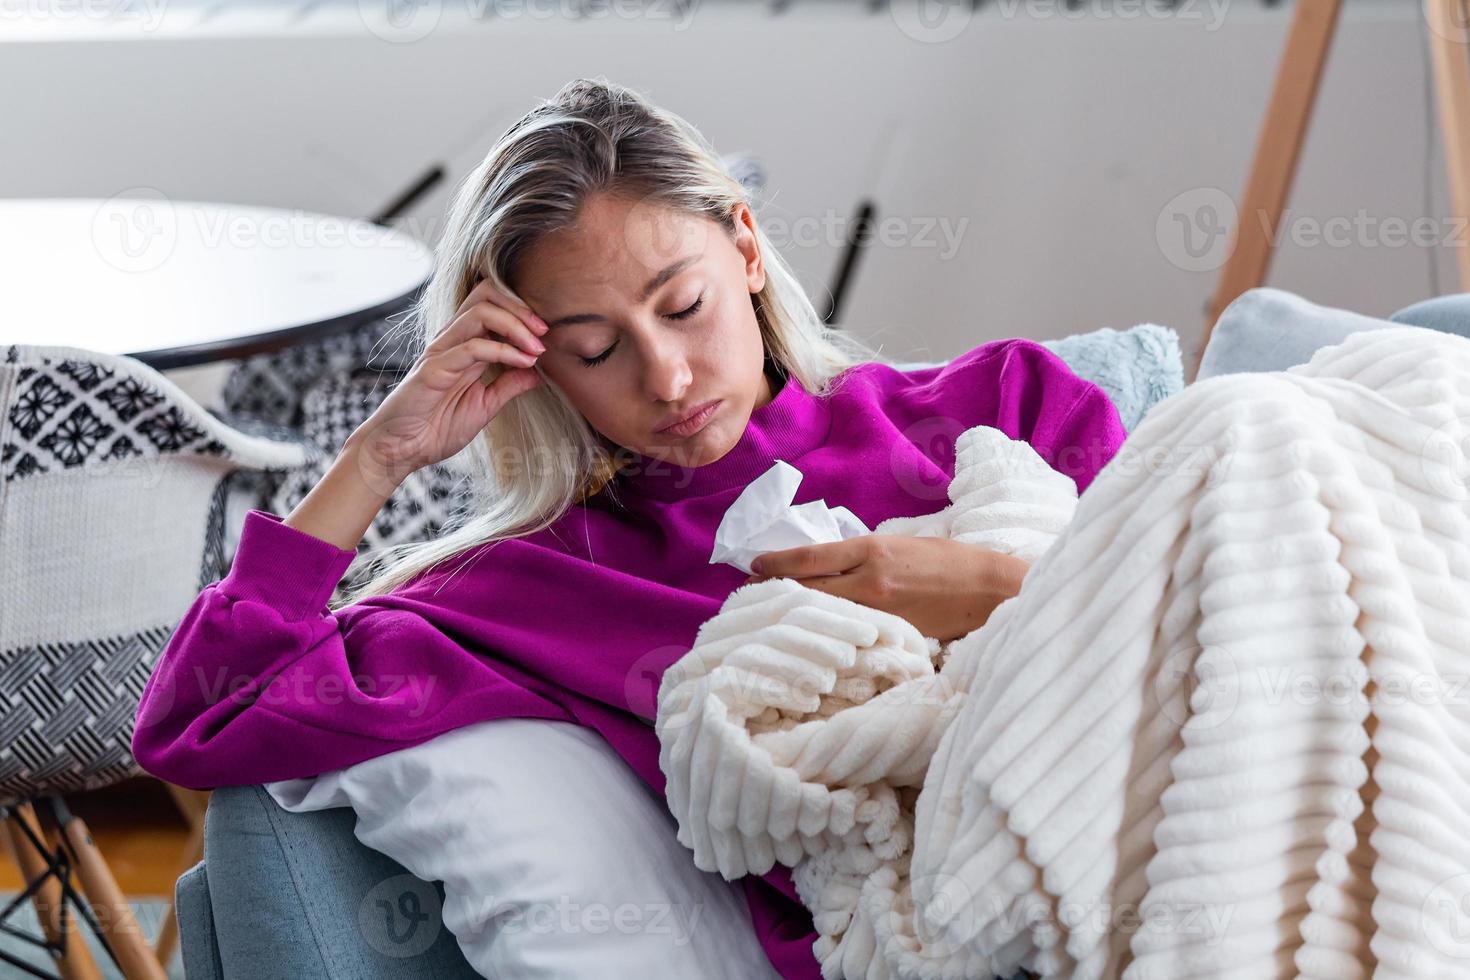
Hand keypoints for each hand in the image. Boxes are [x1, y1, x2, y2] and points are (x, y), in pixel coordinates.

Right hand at [346, 278, 547, 491]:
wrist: (401, 450)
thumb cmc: (436, 428)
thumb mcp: (485, 406)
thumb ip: (509, 385)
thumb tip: (539, 372)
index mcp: (464, 345)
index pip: (492, 304)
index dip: (522, 312)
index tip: (546, 336)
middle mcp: (453, 341)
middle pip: (486, 295)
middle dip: (521, 308)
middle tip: (544, 333)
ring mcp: (442, 351)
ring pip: (480, 313)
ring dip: (516, 326)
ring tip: (537, 348)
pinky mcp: (435, 368)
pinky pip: (472, 347)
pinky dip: (503, 351)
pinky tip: (523, 363)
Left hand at [743, 535, 1029, 641]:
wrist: (990, 589)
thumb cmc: (948, 561)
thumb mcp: (901, 545)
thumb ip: (864, 555)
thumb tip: (824, 565)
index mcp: (873, 550)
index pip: (809, 558)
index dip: (775, 562)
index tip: (752, 565)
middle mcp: (870, 581)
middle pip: (806, 589)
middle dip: (775, 591)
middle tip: (750, 594)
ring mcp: (880, 613)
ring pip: (823, 615)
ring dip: (796, 614)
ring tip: (772, 616)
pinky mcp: (891, 637)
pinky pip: (849, 636)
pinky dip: (828, 634)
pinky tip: (814, 638)